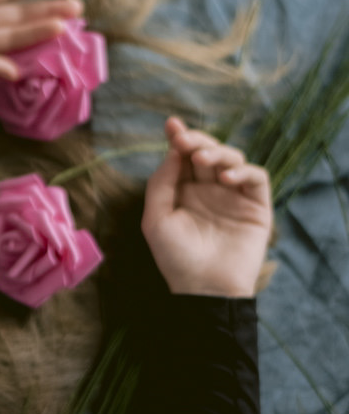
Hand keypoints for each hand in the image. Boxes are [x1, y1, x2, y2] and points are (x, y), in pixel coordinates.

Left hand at [141, 117, 272, 296]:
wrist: (204, 289)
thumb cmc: (175, 257)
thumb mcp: (156, 219)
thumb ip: (161, 184)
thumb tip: (172, 152)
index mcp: (183, 190)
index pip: (183, 157)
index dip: (179, 138)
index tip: (171, 125)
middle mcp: (209, 189)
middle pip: (207, 152)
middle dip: (196, 141)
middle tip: (185, 140)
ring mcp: (233, 196)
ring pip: (232, 159)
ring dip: (218, 153)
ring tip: (202, 159)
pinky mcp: (256, 206)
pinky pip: (256, 178)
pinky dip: (243, 171)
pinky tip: (226, 178)